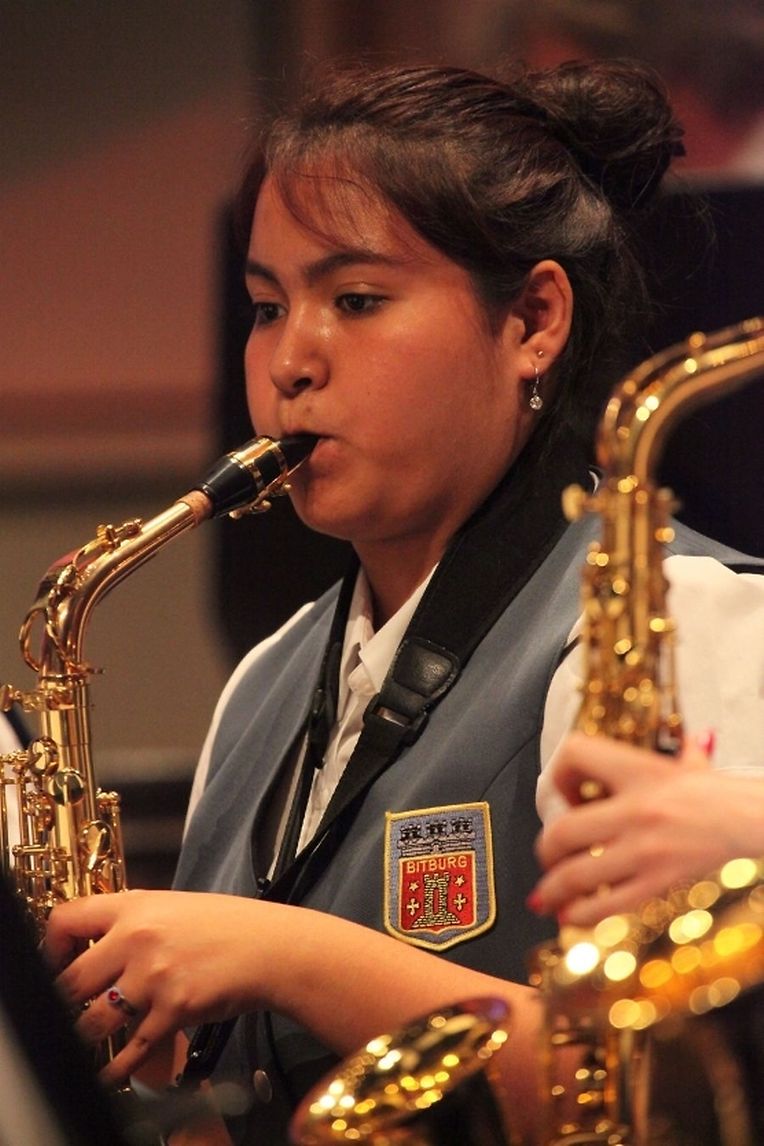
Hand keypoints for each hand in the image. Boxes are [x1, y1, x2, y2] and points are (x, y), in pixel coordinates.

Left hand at [44, 889, 271, 1083]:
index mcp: (135, 907)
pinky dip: (116, 1066)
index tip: (54, 964)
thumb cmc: (228, 926)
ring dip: (87, 1036)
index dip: (51, 947)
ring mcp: (153, 977)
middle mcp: (137, 939)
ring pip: (93, 1020)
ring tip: (88, 1039)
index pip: (67, 920)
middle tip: (66, 1011)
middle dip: (64, 1002)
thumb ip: (134, 921)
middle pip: (70, 981)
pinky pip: (130, 1048)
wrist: (270, 948)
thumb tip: (99, 945)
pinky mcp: (172, 1010)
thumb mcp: (175, 907)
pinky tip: (111, 1070)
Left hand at [531, 731, 763, 926]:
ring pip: (577, 874)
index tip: (559, 792)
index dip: (555, 772)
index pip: (573, 755)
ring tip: (545, 893)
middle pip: (562, 829)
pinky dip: (580, 913)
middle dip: (544, 847)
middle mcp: (633, 809)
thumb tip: (696, 738)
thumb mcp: (688, 763)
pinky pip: (607, 904)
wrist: (750, 819)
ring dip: (553, 887)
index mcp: (635, 771)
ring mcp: (643, 849)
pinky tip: (569, 915)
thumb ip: (680, 751)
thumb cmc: (715, 792)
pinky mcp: (656, 881)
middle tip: (545, 854)